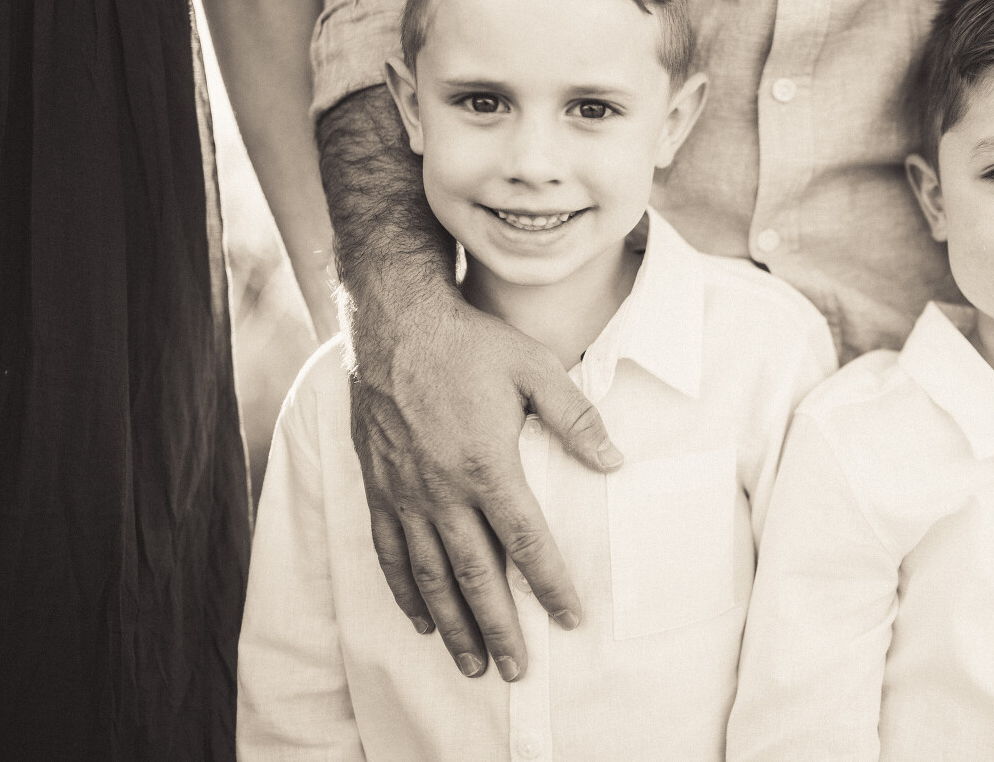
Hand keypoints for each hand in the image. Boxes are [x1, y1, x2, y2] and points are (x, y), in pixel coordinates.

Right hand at [348, 281, 623, 681]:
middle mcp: (443, 490)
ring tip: (473, 663)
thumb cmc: (470, 343)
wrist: (393, 323)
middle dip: (499, 626)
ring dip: (453, 623)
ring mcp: (406, 493)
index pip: (525, 542)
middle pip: (475, 575)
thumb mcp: (535, 368)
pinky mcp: (379, 486)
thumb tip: (614, 460)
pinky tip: (421, 620)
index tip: (569, 619)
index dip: (549, 585)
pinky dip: (405, 591)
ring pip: (429, 575)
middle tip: (517, 669)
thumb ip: (576, 418)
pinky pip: (390, 552)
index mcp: (488, 465)